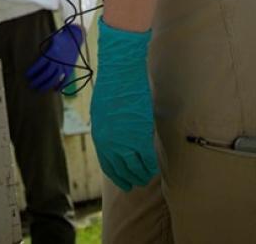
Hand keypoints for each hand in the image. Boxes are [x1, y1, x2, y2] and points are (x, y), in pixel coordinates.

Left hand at [25, 23, 84, 91]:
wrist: (75, 37)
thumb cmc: (60, 38)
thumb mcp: (50, 40)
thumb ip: (43, 48)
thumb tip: (32, 56)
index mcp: (52, 52)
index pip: (40, 64)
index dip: (33, 71)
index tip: (27, 75)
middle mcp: (58, 60)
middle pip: (46, 73)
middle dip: (38, 80)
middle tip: (31, 85)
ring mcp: (65, 65)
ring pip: (55, 78)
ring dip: (46, 85)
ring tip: (39, 89)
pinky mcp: (70, 69)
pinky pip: (65, 80)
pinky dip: (60, 86)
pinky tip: (54, 90)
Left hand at [90, 19, 157, 190]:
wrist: (121, 71)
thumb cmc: (112, 86)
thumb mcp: (102, 112)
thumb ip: (108, 129)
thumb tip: (115, 141)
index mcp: (100, 137)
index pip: (109, 166)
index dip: (118, 176)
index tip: (125, 182)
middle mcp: (111, 144)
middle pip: (123, 170)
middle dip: (131, 179)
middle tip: (139, 183)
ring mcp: (126, 141)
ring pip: (137, 167)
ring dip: (143, 174)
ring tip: (148, 177)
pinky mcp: (142, 135)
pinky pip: (148, 158)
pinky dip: (152, 164)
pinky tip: (155, 165)